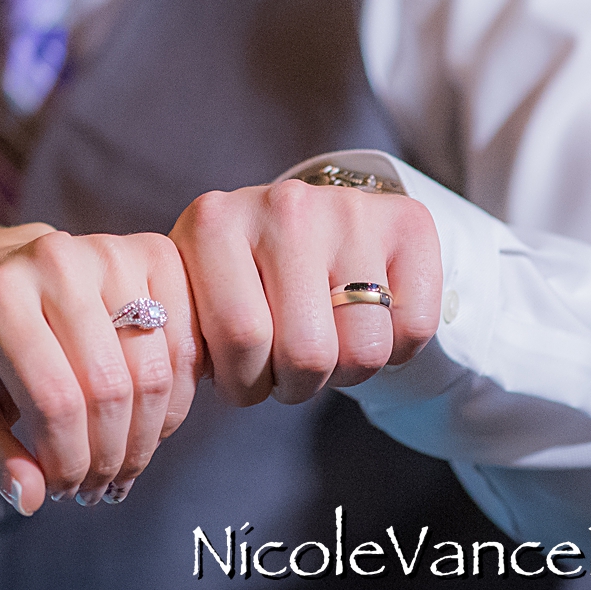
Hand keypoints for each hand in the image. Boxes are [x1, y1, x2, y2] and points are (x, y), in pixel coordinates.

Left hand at [0, 230, 196, 514]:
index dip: (68, 464)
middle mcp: (56, 260)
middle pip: (111, 389)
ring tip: (121, 464)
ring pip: (156, 370)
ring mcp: (110, 250)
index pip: (55, 403)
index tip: (61, 490)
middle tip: (96, 487)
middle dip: (110, 458)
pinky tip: (148, 421)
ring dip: (147, 437)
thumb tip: (31, 498)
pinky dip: (177, 397)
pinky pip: (190, 341)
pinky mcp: (153, 250)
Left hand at [170, 162, 440, 406]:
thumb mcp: (197, 300)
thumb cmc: (240, 283)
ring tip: (324, 347)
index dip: (245, 385)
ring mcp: (348, 209)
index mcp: (214, 223)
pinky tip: (364, 323)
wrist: (305, 225)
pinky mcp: (407, 221)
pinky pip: (413, 329)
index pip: (240, 339)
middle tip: (287, 369)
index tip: (241, 378)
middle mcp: (283, 204)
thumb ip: (184, 334)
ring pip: (363, 349)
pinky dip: (394, 351)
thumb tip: (177, 378)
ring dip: (345, 374)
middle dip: (297, 385)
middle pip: (307, 352)